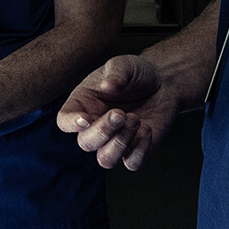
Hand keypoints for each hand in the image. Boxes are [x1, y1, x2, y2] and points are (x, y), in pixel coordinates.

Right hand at [57, 53, 187, 170]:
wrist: (163, 82)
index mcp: (83, 104)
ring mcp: (114, 141)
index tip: (86, 119)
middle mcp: (95, 126)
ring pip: (106, 159)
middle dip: (103, 131)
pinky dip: (140, 151)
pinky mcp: (135, 149)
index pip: (65, 121)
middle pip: (86, 143)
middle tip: (122, 113)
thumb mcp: (125, 64)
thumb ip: (116, 72)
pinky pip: (132, 163)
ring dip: (120, 143)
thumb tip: (108, 86)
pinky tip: (148, 129)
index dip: (72, 124)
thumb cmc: (136, 72)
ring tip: (135, 119)